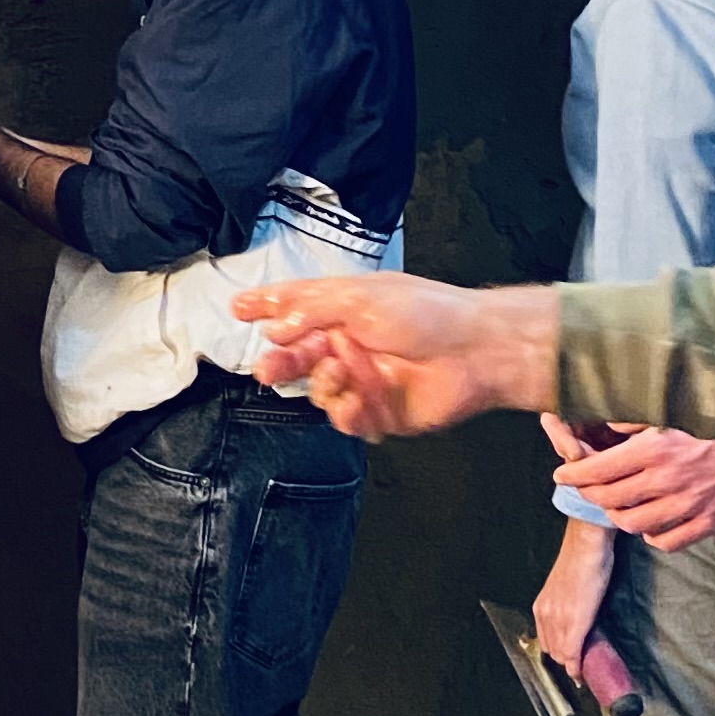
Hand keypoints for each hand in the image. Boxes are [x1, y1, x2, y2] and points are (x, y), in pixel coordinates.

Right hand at [234, 275, 557, 441]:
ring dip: (324, 383)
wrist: (476, 351)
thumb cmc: (430, 313)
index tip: (238, 308)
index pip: (294, 308)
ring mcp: (364, 379)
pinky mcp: (379, 412)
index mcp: (345, 309)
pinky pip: (346, 418)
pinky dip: (348, 411)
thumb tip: (277, 327)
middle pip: (298, 356)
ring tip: (341, 371)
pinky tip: (359, 399)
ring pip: (318, 391)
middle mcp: (350, 343)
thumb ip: (313, 311)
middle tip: (268, 368)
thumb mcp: (362, 297)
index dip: (265, 307)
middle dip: (280, 361)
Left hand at [533, 515, 615, 678]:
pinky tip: (582, 673)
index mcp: (543, 606)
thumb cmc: (583, 559)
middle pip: (552, 650)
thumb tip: (577, 613)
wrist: (588, 545)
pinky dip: (577, 668)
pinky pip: (572, 654)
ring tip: (586, 667)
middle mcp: (545, 614)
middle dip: (566, 661)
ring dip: (572, 665)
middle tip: (582, 664)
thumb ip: (567, 602)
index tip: (570, 660)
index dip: (559, 653)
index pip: (546, 640)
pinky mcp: (574, 623)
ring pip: (561, 655)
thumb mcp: (568, 585)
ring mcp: (558, 620)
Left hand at [553, 428, 714, 549]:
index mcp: (657, 448)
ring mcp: (687, 506)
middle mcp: (667, 480)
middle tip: (589, 490)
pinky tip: (652, 523)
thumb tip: (608, 426)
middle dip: (591, 496)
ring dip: (619, 516)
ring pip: (632, 525)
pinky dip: (651, 536)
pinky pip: (664, 542)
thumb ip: (641, 421)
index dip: (573, 476)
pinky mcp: (705, 525)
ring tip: (618, 506)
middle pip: (609, 499)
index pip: (598, 469)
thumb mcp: (680, 414)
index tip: (562, 476)